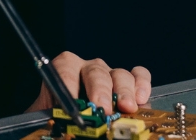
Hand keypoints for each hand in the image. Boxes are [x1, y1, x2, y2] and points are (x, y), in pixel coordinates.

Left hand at [26, 52, 151, 115]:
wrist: (73, 120)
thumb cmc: (62, 118)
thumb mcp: (54, 118)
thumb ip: (57, 119)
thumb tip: (64, 126)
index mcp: (64, 70)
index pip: (65, 68)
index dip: (68, 83)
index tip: (72, 103)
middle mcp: (88, 69)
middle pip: (95, 72)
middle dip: (100, 90)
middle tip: (102, 108)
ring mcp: (110, 74)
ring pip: (119, 74)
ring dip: (124, 91)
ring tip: (126, 108)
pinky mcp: (129, 82)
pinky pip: (139, 75)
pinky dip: (142, 84)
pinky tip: (141, 99)